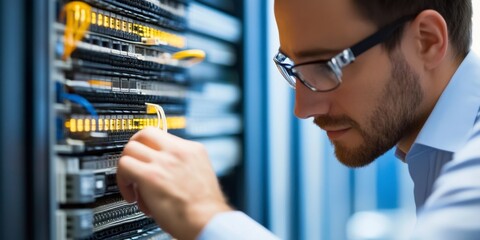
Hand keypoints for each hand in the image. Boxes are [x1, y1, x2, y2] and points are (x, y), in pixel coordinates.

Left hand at [116, 127, 231, 239]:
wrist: (208, 221)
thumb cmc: (205, 209)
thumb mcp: (201, 177)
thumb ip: (183, 169)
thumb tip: (165, 174)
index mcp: (193, 150)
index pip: (164, 137)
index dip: (152, 150)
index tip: (148, 161)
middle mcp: (178, 151)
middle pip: (146, 132)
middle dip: (135, 148)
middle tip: (133, 164)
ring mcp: (164, 161)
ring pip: (131, 147)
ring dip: (126, 167)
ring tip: (133, 185)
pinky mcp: (150, 175)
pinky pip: (124, 165)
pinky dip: (122, 181)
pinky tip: (131, 196)